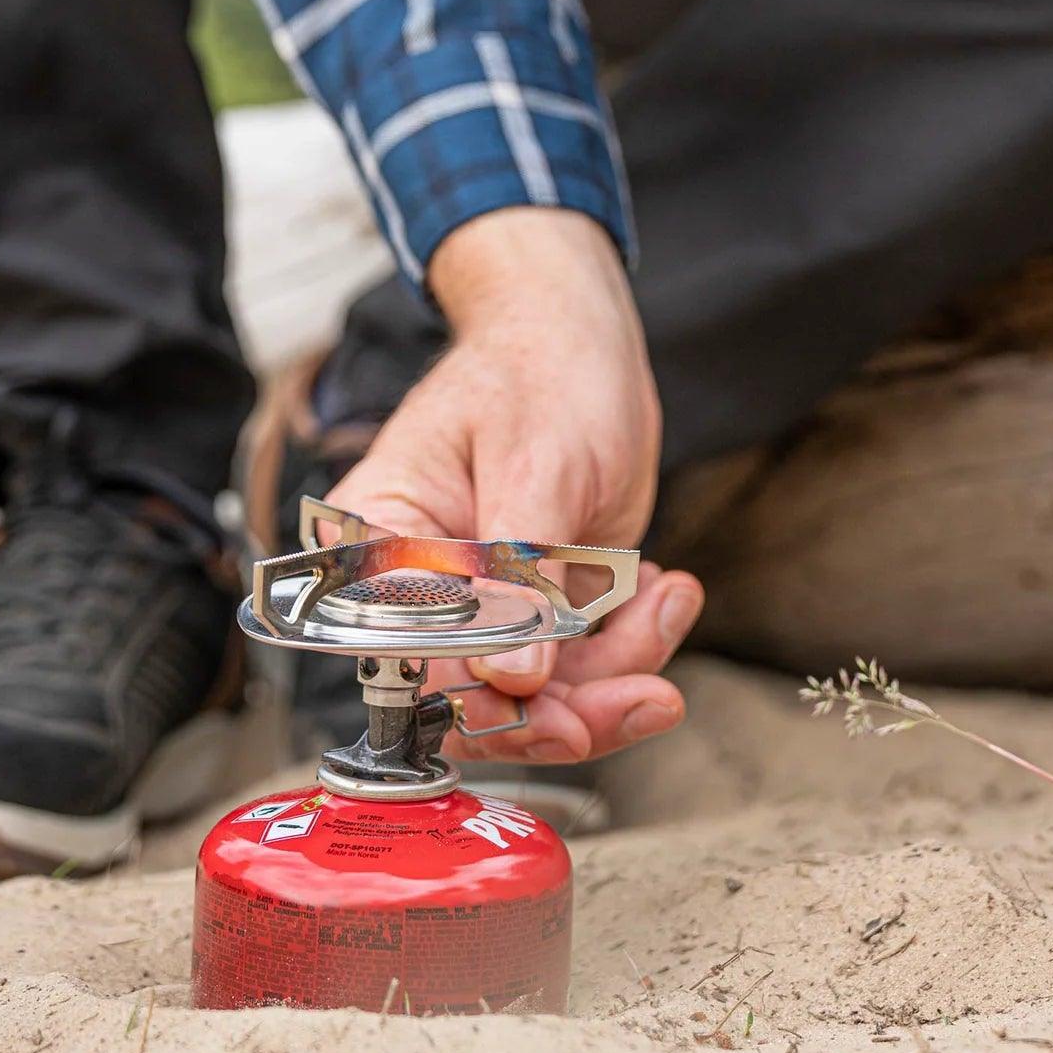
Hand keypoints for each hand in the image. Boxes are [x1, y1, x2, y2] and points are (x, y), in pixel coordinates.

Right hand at [326, 207, 702, 762]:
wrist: (580, 333)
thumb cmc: (539, 368)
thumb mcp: (536, 463)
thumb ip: (522, 573)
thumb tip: (513, 679)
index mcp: (382, 542)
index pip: (409, 662)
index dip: (481, 708)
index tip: (562, 719)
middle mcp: (424, 585)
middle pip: (476, 700)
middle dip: (570, 709)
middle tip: (647, 695)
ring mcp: (486, 599)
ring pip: (542, 694)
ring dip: (619, 669)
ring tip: (670, 599)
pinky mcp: (540, 601)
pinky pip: (583, 662)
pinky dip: (634, 641)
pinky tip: (665, 589)